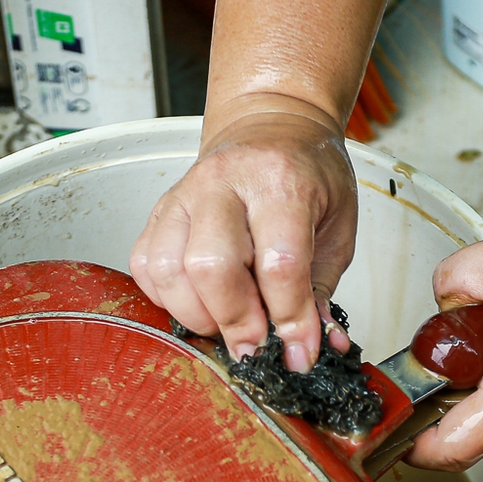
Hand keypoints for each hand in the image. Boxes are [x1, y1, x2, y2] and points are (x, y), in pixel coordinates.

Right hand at [131, 97, 358, 372]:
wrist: (271, 127)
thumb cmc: (307, 174)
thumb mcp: (336, 227)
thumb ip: (320, 290)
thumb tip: (311, 349)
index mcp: (281, 182)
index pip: (279, 264)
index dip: (289, 320)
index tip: (298, 354)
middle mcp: (225, 184)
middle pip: (211, 267)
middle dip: (235, 322)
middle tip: (255, 347)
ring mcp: (184, 195)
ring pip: (168, 270)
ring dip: (196, 315)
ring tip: (227, 324)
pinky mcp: (158, 210)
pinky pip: (146, 266)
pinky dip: (167, 298)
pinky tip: (198, 302)